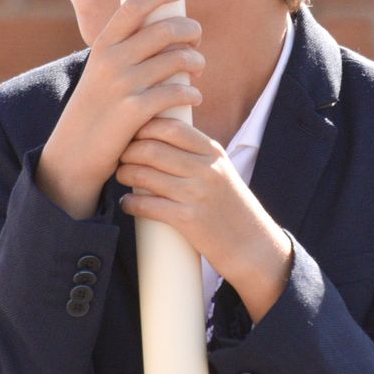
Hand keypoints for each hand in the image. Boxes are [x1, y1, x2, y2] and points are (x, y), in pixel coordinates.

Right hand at [38, 0, 205, 218]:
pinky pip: (177, 92)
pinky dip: (192, 93)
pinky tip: (194, 97)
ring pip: (177, 59)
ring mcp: (123, 85)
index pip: (133, 6)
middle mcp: (111, 61)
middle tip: (196, 39)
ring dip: (196, 62)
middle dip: (190, 30)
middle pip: (164, 29)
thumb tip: (159, 32)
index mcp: (102, 47)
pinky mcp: (135, 112)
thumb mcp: (99, 75)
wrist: (73, 154)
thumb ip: (122, 54)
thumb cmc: (94, 111)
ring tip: (198, 70)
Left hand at [116, 117, 291, 321]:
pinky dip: (130, 204)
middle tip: (120, 157)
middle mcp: (205, 169)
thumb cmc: (231, 207)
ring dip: (124, 174)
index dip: (143, 127)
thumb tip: (156, 137)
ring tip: (121, 177)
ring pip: (144, 175)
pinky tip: (126, 204)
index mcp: (213, 152)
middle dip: (127, 151)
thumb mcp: (221, 170)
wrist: (253, 246)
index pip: (170, 126)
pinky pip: (147, 205)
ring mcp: (196, 194)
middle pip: (151, 148)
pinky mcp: (188, 220)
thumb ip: (195, 152)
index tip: (132, 134)